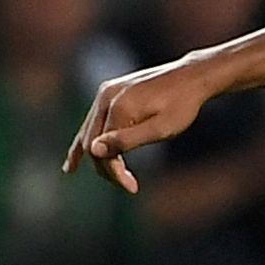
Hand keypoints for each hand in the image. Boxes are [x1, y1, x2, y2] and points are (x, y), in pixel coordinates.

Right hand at [65, 55, 215, 193]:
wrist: (193, 77)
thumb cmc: (182, 106)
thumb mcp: (161, 129)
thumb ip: (127, 140)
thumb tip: (93, 151)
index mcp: (119, 107)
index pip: (101, 150)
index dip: (113, 172)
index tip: (132, 187)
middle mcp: (106, 97)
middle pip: (91, 142)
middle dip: (105, 167)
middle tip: (127, 184)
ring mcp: (106, 92)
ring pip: (89, 131)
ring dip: (93, 155)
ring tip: (75, 172)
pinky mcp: (110, 91)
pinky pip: (93, 120)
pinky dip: (86, 138)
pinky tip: (72, 157)